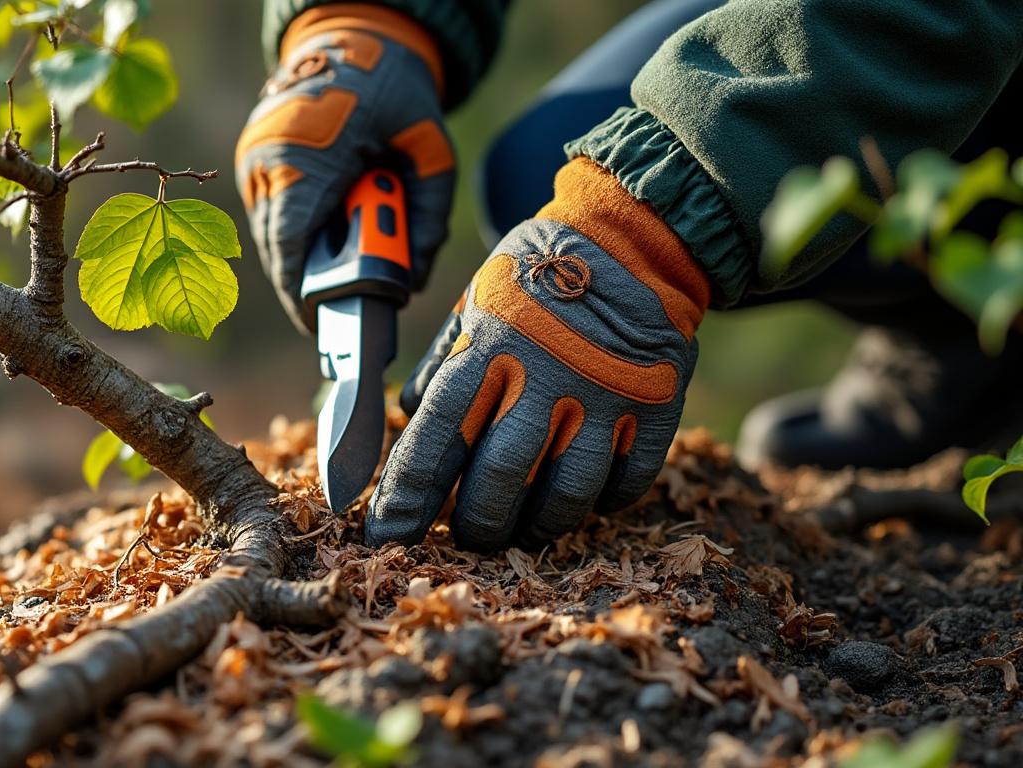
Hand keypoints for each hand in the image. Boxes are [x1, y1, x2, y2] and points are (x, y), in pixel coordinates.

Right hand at [234, 5, 455, 330]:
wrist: (357, 36)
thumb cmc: (397, 93)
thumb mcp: (432, 151)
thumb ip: (429, 217)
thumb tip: (413, 280)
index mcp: (308, 153)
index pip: (291, 242)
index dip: (300, 291)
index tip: (317, 323)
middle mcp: (269, 156)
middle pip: (275, 245)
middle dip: (302, 283)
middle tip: (329, 314)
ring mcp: (255, 154)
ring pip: (268, 231)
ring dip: (298, 256)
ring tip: (332, 271)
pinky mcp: (253, 155)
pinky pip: (268, 211)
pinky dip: (293, 231)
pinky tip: (322, 237)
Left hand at [367, 158, 711, 549]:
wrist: (633, 237)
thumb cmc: (539, 275)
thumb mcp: (477, 301)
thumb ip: (444, 361)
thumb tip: (411, 416)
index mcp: (492, 342)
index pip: (440, 429)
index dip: (411, 488)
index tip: (389, 531)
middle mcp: (547, 370)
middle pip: (503, 474)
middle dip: (478, 521)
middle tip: (469, 537)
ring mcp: (607, 390)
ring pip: (567, 491)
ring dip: (540, 525)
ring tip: (524, 531)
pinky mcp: (657, 403)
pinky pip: (626, 480)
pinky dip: (601, 502)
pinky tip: (583, 499)